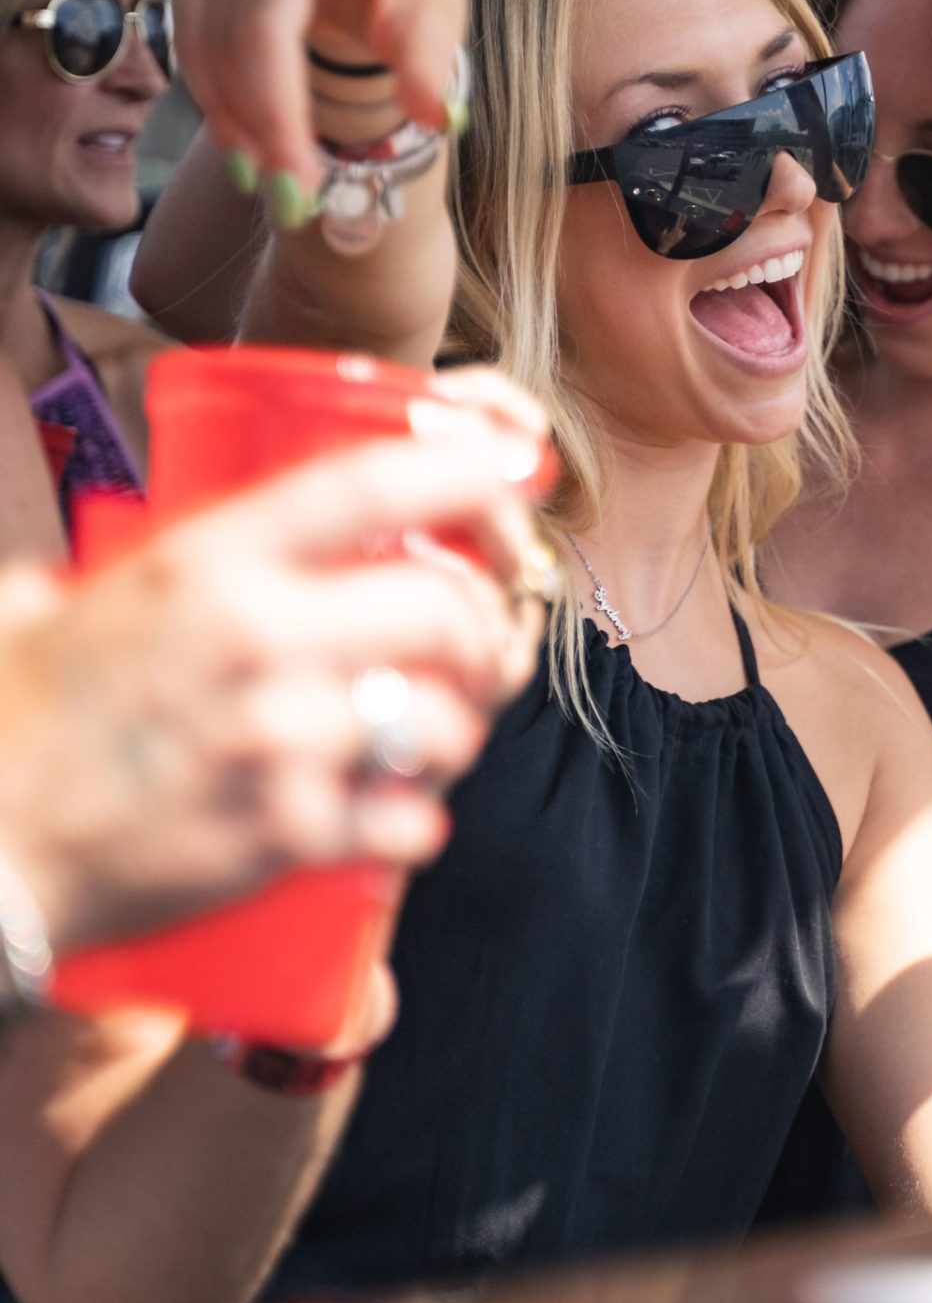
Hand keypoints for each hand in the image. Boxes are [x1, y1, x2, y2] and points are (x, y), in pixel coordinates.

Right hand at [0, 376, 550, 953]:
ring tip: (429, 743)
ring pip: (447, 719)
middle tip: (473, 656)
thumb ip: (110, 580)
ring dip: (458, 734)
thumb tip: (73, 581)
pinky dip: (414, 823)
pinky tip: (390, 820)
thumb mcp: (65, 612)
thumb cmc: (11, 726)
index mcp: (207, 563)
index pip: (368, 484)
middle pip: (443, 608)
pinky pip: (409, 819)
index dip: (461, 469)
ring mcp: (276, 737)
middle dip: (481, 634)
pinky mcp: (284, 833)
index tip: (510, 471)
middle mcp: (255, 637)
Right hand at [174, 0, 469, 198]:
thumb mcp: (437, 23)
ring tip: (282, 182)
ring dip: (241, 121)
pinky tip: (248, 148)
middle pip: (256, 22)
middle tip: (298, 188)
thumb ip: (434, 64)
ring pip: (212, 43)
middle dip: (273, 113)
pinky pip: (191, 47)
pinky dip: (219, 106)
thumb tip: (434, 114)